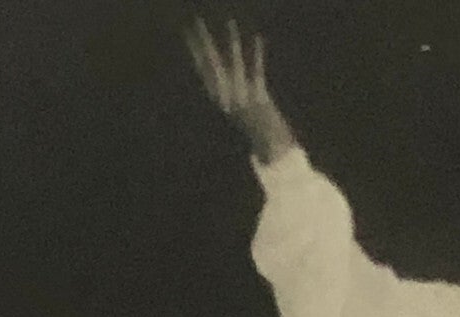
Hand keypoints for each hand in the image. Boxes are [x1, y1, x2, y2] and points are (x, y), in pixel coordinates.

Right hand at [186, 18, 296, 165]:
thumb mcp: (237, 115)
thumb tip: (216, 82)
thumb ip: (226, 99)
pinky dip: (258, 54)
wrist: (272, 152)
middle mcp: (227, 97)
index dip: (195, 51)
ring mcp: (243, 96)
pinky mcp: (260, 96)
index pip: (203, 71)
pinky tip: (258, 37)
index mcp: (220, 101)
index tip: (187, 32)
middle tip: (196, 21)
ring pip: (234, 63)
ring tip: (230, 22)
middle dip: (203, 41)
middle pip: (213, 64)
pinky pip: (257, 70)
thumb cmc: (256, 135)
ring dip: (232, 42)